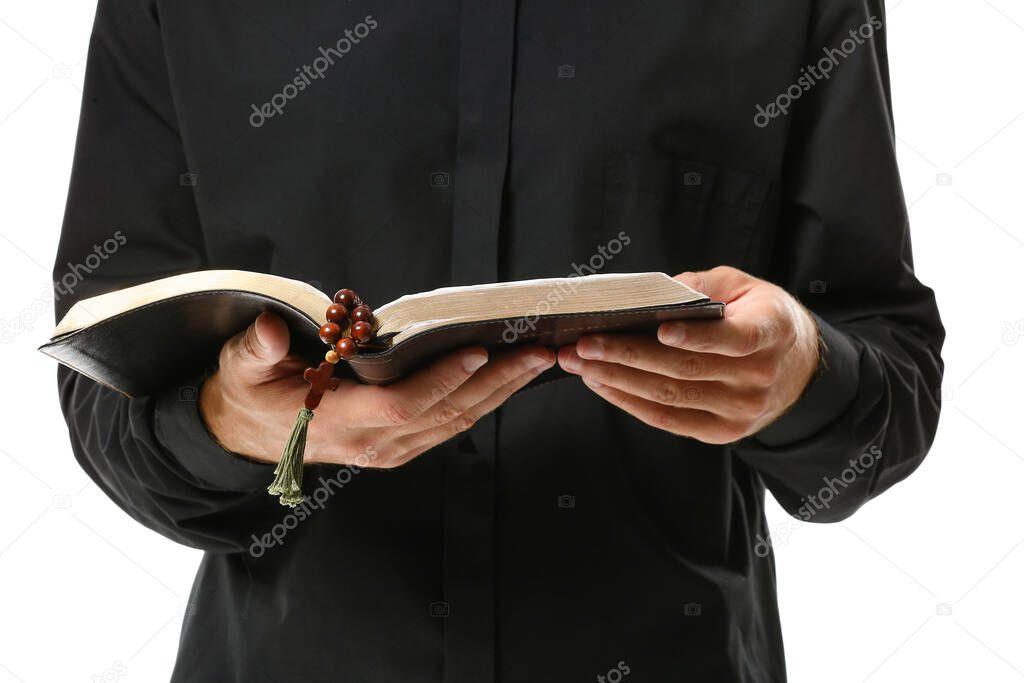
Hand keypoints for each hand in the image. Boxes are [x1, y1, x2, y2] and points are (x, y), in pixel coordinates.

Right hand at [200, 312, 554, 466]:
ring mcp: (389, 450)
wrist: (248, 436)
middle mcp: (371, 443)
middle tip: (538, 350)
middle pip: (444, 414)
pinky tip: (508, 378)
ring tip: (537, 359)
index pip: (400, 405)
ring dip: (501, 392)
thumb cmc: (250, 391)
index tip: (476, 351)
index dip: (440, 381)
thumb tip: (274, 330)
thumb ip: (257, 349)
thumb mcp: (240, 366)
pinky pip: (449, 426)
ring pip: (456, 422)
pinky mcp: (400, 447)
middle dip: (496, 382)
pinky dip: (483, 402)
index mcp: (335, 421)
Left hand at [557, 266, 819, 443]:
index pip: (735, 338)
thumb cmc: (759, 316)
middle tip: (584, 343)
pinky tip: (601, 383)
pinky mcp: (721, 433)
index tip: (661, 328)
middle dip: (627, 355)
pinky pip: (668, 420)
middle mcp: (758, 378)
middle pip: (685, 369)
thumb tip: (651, 295)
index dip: (698, 336)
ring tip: (580, 362)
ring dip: (617, 379)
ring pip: (670, 397)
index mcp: (772, 332)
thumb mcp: (743, 287)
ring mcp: (740, 411)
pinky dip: (629, 402)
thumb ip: (702, 286)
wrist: (796, 368)